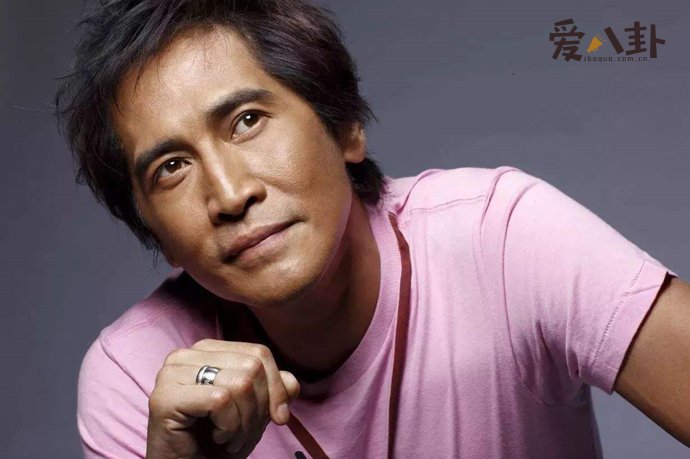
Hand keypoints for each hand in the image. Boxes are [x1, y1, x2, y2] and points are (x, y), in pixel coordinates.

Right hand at [146, 339, 299, 458]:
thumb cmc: (215, 441)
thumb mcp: (253, 412)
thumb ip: (273, 390)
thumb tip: (292, 383)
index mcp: (206, 350)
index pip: (258, 353)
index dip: (276, 387)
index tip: (279, 417)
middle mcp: (186, 355)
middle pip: (252, 366)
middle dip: (259, 408)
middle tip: (244, 433)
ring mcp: (172, 373)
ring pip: (240, 383)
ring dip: (244, 422)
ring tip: (230, 438)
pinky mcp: (165, 397)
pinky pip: (220, 401)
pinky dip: (228, 427)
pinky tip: (217, 437)